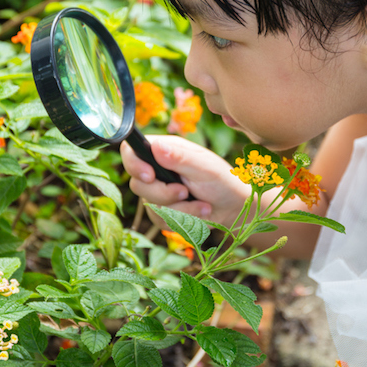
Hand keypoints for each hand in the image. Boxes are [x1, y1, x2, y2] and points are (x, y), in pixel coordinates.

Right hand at [120, 135, 250, 226]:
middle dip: (163, 193)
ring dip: (179, 209)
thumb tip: (155, 146)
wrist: (235, 208)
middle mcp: (157, 169)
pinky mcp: (162, 212)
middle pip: (137, 183)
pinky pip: (160, 220)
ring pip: (150, 205)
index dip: (133, 163)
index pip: (131, 151)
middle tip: (185, 192)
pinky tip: (200, 213)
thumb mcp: (204, 167)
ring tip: (203, 204)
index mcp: (164, 150)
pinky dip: (182, 220)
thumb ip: (180, 157)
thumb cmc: (223, 180)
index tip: (150, 175)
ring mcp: (158, 192)